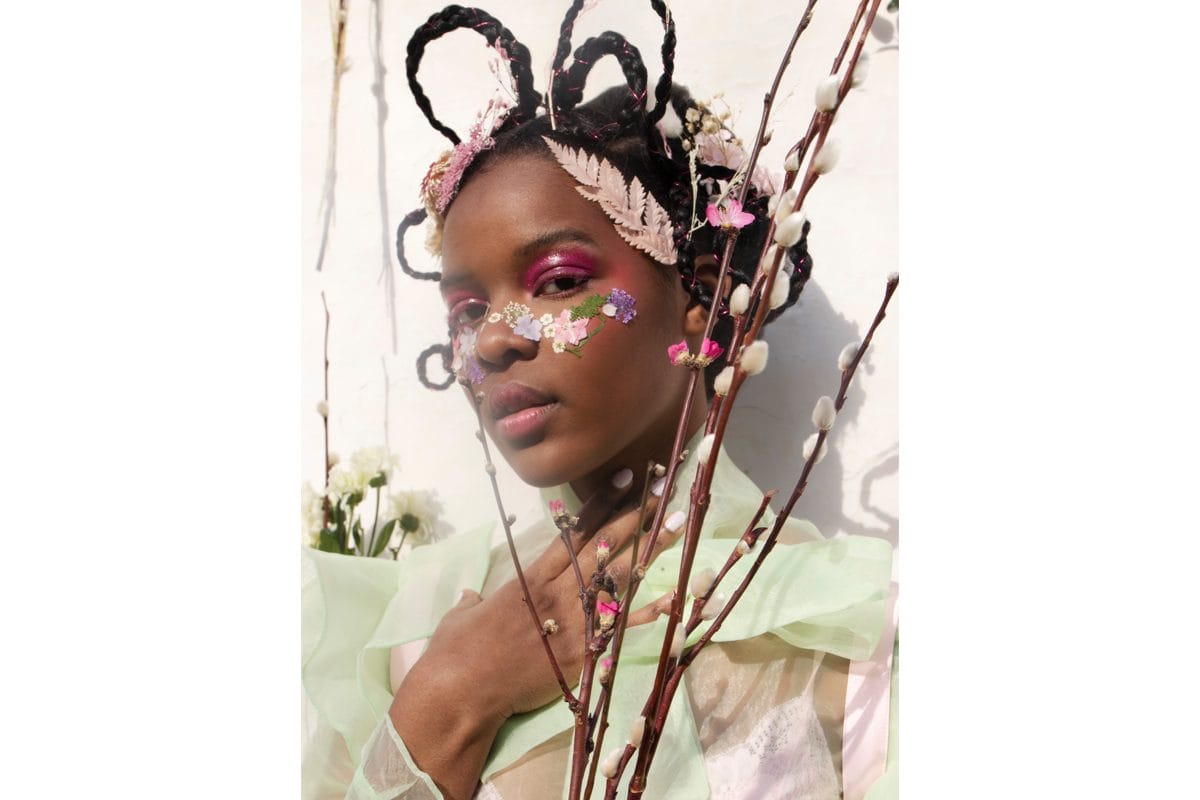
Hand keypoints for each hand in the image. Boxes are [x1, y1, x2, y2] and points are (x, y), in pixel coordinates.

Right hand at [388, 469, 682, 798]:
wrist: (463, 687)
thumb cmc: (457, 650)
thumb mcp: (463, 614)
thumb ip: (474, 601)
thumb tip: (471, 597)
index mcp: (532, 576)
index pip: (574, 530)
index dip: (602, 502)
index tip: (626, 477)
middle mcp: (558, 590)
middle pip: (605, 544)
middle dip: (636, 515)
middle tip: (665, 490)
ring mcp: (574, 619)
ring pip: (620, 576)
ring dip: (652, 549)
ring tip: (679, 525)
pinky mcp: (584, 651)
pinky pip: (624, 626)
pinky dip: (651, 612)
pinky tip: (677, 598)